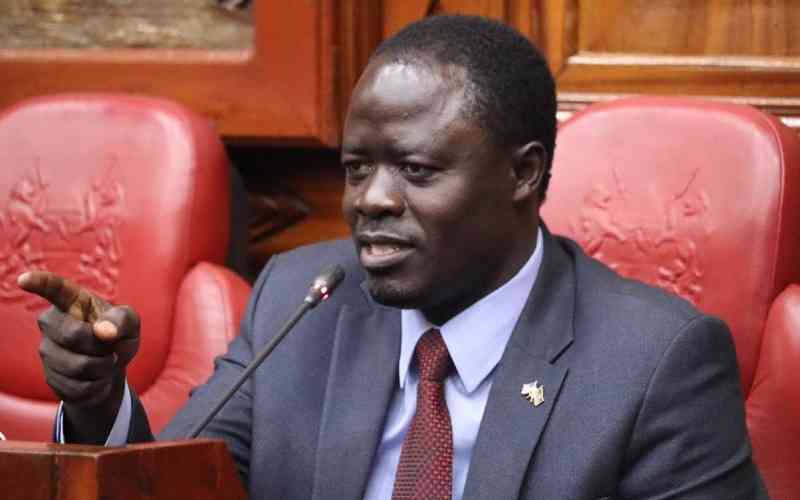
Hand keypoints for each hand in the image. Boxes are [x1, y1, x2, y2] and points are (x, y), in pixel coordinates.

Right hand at [18, 271, 139, 442]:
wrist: (111, 367)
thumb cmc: (117, 335)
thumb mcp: (129, 323)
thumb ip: (122, 319)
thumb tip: (104, 331)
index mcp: (72, 301)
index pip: (53, 288)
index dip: (39, 283)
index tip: (25, 279)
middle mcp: (51, 322)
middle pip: (74, 335)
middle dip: (102, 345)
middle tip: (111, 346)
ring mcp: (47, 350)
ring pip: (78, 365)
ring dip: (103, 367)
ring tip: (105, 361)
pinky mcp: (50, 376)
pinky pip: (78, 386)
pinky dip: (98, 385)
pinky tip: (97, 378)